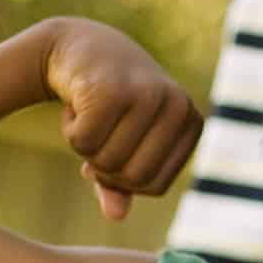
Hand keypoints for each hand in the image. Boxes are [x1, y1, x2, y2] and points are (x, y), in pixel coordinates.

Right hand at [40, 19, 202, 220]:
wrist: (79, 45)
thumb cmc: (110, 101)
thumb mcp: (124, 142)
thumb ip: (122, 183)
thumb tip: (116, 216)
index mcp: (191, 123)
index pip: (155, 187)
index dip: (124, 180)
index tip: (114, 149)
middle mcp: (178, 106)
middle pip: (134, 178)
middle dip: (103, 167)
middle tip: (96, 135)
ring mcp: (148, 94)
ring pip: (107, 161)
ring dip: (85, 147)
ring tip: (89, 115)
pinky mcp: (113, 88)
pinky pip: (83, 142)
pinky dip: (71, 131)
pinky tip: (76, 104)